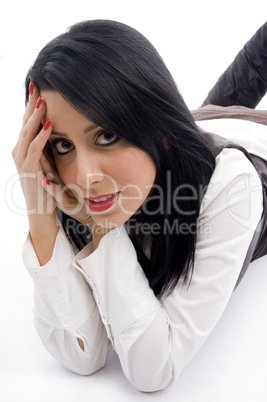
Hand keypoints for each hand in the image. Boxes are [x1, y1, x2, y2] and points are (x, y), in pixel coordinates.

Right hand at [12, 82, 56, 216]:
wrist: (40, 211)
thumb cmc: (45, 188)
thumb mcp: (45, 163)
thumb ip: (45, 148)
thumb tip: (52, 130)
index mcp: (22, 149)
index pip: (26, 123)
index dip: (31, 106)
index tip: (38, 88)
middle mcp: (18, 152)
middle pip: (24, 123)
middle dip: (31, 104)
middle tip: (36, 85)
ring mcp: (21, 161)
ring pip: (27, 133)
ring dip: (35, 116)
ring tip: (42, 100)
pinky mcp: (29, 170)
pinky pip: (34, 149)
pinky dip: (41, 136)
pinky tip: (48, 125)